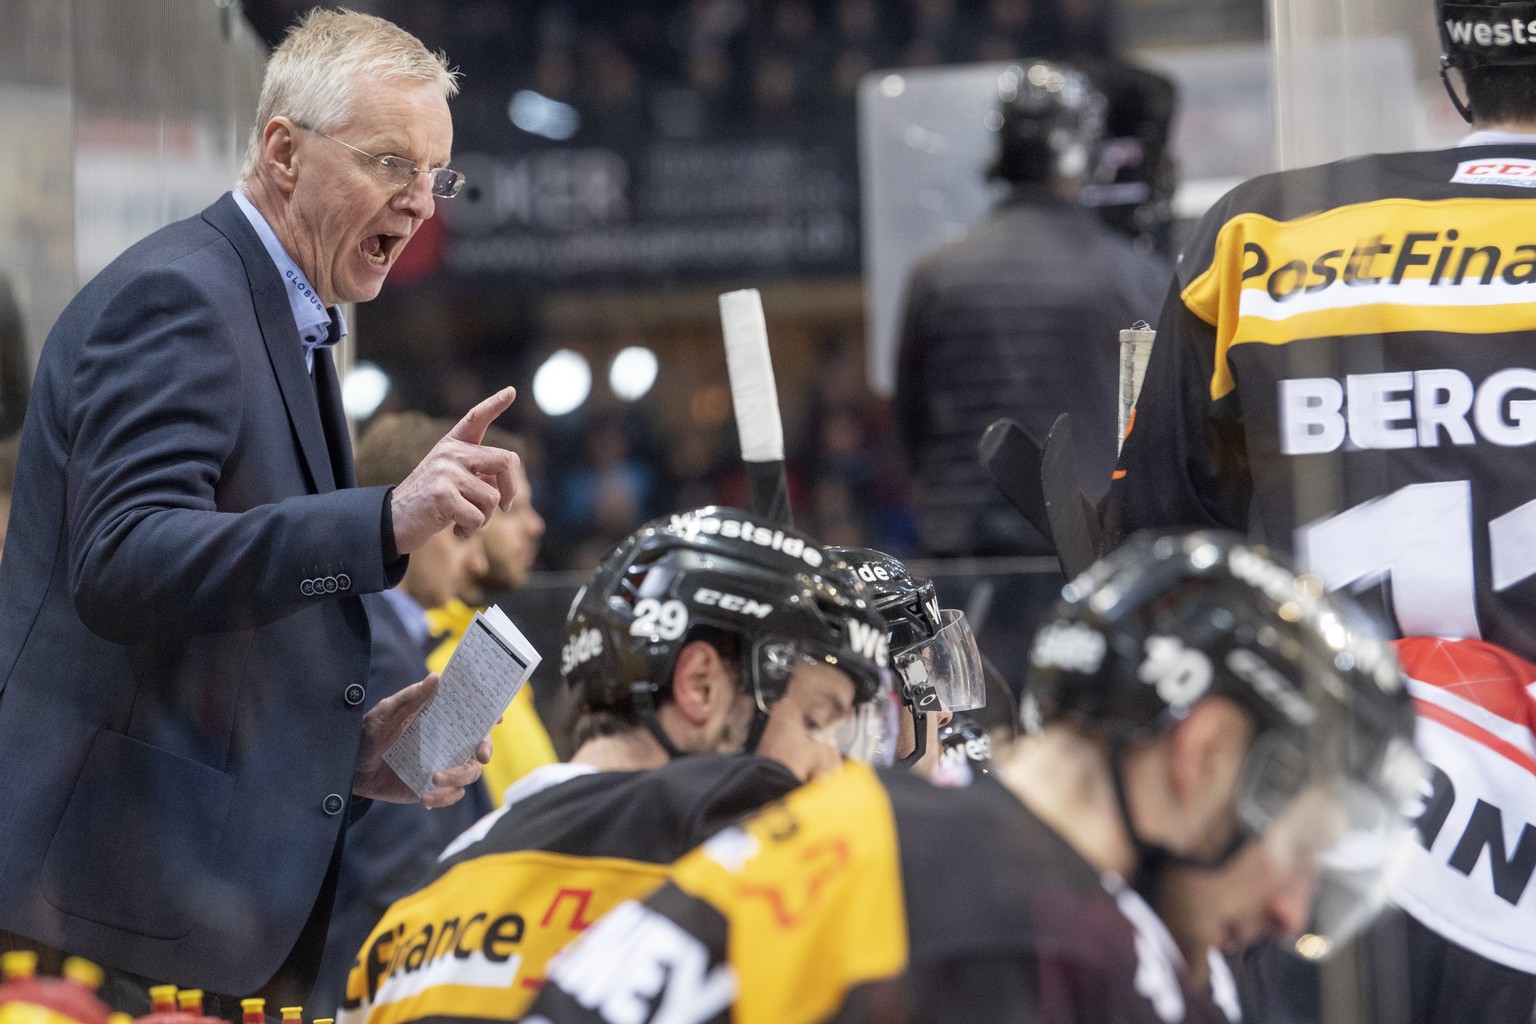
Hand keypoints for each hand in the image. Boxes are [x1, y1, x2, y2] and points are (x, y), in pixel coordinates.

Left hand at [352, 673, 493, 806]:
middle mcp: (446, 742)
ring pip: (469, 773)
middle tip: (481, 755)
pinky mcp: (432, 788)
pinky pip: (451, 796)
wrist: (350, 767)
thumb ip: (411, 696)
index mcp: (440, 720)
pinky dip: (444, 798)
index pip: (472, 716)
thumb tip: (436, 678)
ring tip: (435, 779)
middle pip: (479, 746)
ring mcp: (442, 765)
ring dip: (459, 777)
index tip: (497, 718)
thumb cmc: (369, 732)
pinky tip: (425, 797)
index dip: (489, 716)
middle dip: (486, 749)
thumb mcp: (387, 711)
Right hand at [391, 388, 519, 553]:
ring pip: (492, 498)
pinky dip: (471, 530)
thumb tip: (506, 490)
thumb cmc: (429, 503)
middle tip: (505, 507)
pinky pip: (477, 517)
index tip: (511, 391)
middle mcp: (449, 453)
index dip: (494, 404)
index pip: (475, 419)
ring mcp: (445, 472)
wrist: (391, 521)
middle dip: (511, 490)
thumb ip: (477, 476)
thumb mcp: (451, 481)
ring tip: (463, 521)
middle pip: (505, 462)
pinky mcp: (442, 495)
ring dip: (484, 518)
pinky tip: (455, 530)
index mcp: (451, 445)